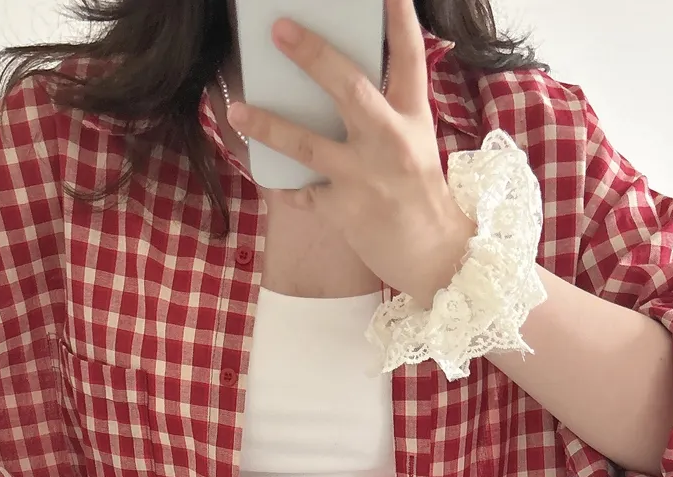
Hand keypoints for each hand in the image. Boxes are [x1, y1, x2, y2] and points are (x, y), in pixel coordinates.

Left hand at [224, 0, 476, 302]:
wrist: (435, 256)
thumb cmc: (419, 195)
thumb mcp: (414, 142)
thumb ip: (384, 111)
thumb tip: (339, 83)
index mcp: (412, 116)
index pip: (409, 56)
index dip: (399, 18)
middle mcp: (389, 140)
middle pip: (347, 87)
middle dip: (312, 55)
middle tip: (279, 29)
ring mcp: (364, 176)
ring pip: (308, 144)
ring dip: (268, 125)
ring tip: (237, 109)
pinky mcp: (344, 211)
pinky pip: (301, 193)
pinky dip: (283, 185)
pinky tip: (265, 175)